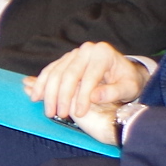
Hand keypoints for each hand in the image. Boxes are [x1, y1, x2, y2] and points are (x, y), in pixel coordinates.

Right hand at [23, 41, 147, 119]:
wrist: (123, 72)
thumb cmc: (127, 81)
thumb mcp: (128, 88)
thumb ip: (113, 92)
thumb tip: (93, 97)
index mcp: (103, 54)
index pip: (89, 76)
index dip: (82, 96)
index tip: (78, 114)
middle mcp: (86, 50)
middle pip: (68, 73)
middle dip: (61, 96)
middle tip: (59, 115)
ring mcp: (73, 53)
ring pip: (55, 72)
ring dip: (48, 93)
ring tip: (48, 111)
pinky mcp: (65, 60)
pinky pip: (50, 71)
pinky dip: (41, 84)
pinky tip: (36, 97)